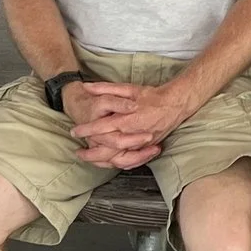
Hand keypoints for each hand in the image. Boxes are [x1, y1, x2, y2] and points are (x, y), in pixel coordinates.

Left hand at [70, 79, 196, 151]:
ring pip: (117, 159)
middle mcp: (134, 134)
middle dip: (90, 152)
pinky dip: (116, 164)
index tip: (75, 131)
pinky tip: (107, 163)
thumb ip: (107, 88)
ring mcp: (141, 144)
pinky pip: (130, 161)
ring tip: (88, 159)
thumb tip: (87, 86)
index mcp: (128, 118)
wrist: (175, 104)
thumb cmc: (152, 96)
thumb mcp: (129, 88)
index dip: (87, 129)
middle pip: (108, 149)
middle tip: (78, 151)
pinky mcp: (147, 149)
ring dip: (101, 161)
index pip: (102, 127)